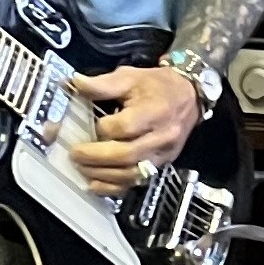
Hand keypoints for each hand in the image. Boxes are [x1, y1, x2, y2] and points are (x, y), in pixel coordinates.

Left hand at [62, 63, 197, 197]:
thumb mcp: (130, 77)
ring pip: (131, 173)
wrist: (189, 96)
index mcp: (155, 110)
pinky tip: (96, 184)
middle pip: (127, 154)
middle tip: (75, 154)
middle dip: (96, 157)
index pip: (125, 127)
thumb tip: (76, 84)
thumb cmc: (158, 86)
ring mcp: (162, 154)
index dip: (103, 127)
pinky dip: (114, 187)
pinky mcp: (161, 165)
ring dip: (102, 174)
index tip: (92, 122)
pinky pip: (137, 182)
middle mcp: (162, 136)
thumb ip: (102, 84)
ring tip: (82, 168)